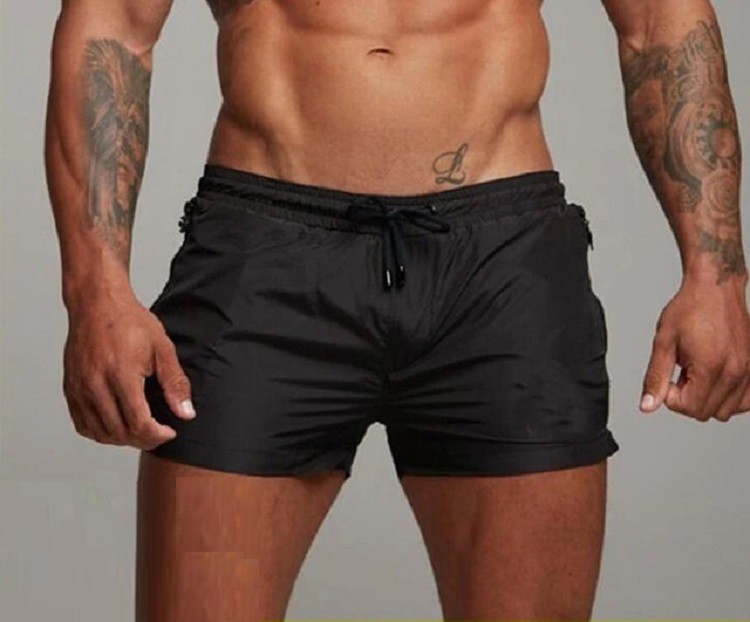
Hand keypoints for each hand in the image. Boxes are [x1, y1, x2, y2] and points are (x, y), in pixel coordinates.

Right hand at [63, 289, 194, 448]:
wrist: (97, 303)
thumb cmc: (130, 322)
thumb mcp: (162, 348)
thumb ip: (175, 383)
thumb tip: (186, 413)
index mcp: (121, 374)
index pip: (138, 423)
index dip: (157, 435)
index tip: (170, 432)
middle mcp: (95, 384)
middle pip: (119, 432)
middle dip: (144, 440)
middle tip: (159, 434)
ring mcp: (79, 387)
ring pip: (99, 432)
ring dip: (123, 440)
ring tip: (141, 431)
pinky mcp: (70, 387)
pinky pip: (82, 423)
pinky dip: (100, 432)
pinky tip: (117, 426)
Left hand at [640, 278, 749, 421]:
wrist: (716, 288)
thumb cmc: (690, 308)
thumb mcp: (663, 342)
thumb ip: (655, 377)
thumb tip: (647, 406)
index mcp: (711, 366)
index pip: (689, 408)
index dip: (671, 398)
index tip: (669, 379)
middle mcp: (736, 372)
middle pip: (706, 413)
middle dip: (687, 399)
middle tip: (681, 374)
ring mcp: (749, 371)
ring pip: (726, 411)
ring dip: (707, 399)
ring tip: (697, 373)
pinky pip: (745, 401)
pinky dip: (729, 398)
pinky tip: (715, 379)